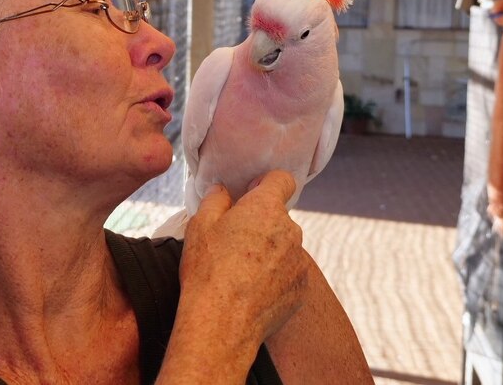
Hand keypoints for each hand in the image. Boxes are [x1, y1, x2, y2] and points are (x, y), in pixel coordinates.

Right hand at [158, 171, 308, 383]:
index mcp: (265, 208)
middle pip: (279, 217)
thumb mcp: (199, 225)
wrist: (222, 322)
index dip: (265, 184)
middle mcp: (290, 231)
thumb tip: (223, 190)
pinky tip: (252, 290)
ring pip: (285, 247)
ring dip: (269, 252)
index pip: (281, 180)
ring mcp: (299, 262)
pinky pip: (290, 274)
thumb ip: (216, 199)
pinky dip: (275, 278)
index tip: (249, 195)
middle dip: (260, 224)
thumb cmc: (207, 270)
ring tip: (241, 272)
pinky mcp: (302, 290)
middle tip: (233, 242)